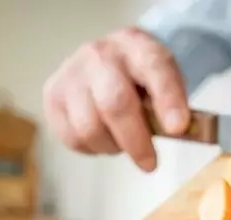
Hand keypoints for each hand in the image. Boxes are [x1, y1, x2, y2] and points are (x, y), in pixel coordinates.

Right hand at [43, 27, 188, 171]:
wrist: (105, 61)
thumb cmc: (139, 79)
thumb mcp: (164, 81)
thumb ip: (173, 104)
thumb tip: (175, 131)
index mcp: (137, 45)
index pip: (155, 68)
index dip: (168, 100)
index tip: (178, 128)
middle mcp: (100, 54)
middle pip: (115, 103)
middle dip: (136, 141)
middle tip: (149, 163)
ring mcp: (71, 74)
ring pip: (89, 128)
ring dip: (111, 146)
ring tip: (121, 141)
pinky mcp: (52, 96)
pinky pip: (72, 138)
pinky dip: (92, 148)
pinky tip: (101, 137)